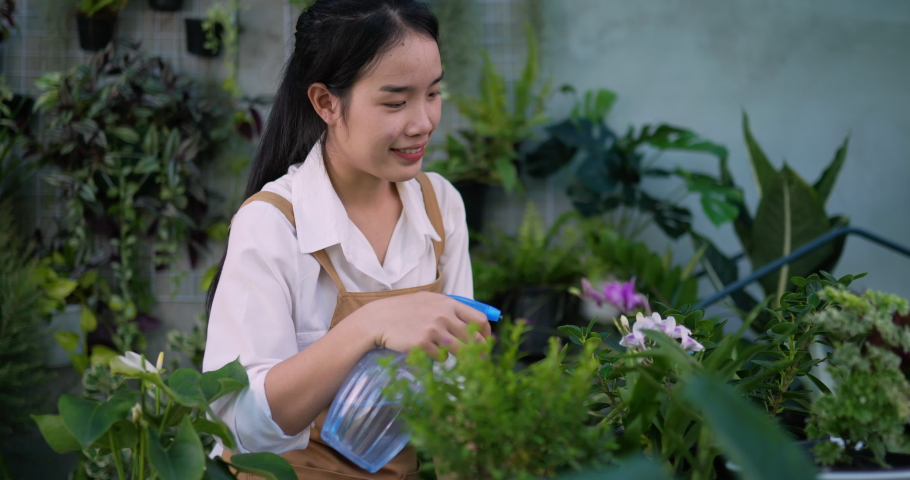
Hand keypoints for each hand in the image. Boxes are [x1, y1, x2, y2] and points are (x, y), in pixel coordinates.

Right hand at [357, 291, 491, 357]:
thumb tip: (475, 324)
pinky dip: (440, 358)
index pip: (479, 320)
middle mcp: (443, 315)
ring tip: (460, 361)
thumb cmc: (406, 311)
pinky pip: (442, 357)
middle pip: (473, 339)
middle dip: (480, 352)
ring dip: (462, 358)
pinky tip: (431, 352)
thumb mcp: (430, 301)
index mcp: (448, 303)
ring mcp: (433, 329)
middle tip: (480, 361)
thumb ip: (451, 309)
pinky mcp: (423, 344)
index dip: (486, 335)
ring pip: (460, 351)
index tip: (486, 343)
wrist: (379, 319)